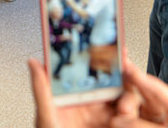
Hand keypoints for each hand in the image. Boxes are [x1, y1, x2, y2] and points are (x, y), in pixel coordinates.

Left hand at [29, 57, 167, 127]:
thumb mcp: (46, 118)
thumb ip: (41, 90)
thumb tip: (33, 62)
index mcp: (75, 96)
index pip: (92, 71)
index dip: (103, 58)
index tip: (112, 47)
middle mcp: (94, 105)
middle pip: (115, 83)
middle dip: (124, 78)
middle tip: (126, 77)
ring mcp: (107, 119)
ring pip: (127, 100)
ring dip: (129, 100)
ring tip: (123, 108)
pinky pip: (132, 119)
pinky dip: (134, 117)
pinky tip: (128, 117)